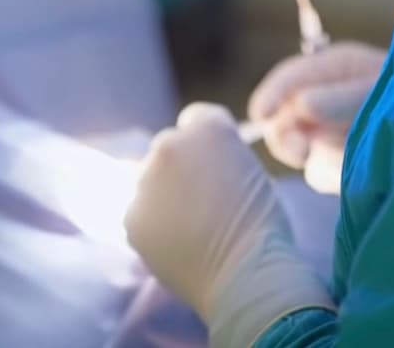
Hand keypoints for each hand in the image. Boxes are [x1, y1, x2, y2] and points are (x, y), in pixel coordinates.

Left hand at [125, 104, 332, 347]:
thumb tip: (198, 163)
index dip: (205, 144)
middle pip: (168, 148)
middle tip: (202, 202)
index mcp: (209, 126)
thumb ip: (219, 154)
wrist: (246, 274)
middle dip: (180, 168)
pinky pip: (141, 213)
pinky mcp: (132, 216)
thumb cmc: (261, 224)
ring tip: (192, 228)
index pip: (196, 119)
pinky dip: (154, 226)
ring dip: (164, 196)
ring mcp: (146, 179)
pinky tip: (178, 243)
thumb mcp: (249, 168)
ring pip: (150, 182)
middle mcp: (171, 143)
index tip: (213, 166)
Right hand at [248, 42, 386, 192]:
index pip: (289, 78)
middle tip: (301, 150)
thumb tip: (301, 107)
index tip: (260, 114)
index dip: (271, 94)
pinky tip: (353, 170)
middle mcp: (325, 98)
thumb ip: (339, 96)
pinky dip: (330, 172)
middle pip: (281, 116)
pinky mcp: (339, 160)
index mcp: (333, 68)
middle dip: (284, 133)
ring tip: (337, 157)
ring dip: (309, 155)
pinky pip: (320, 171)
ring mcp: (330, 130)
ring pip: (298, 147)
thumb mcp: (377, 87)